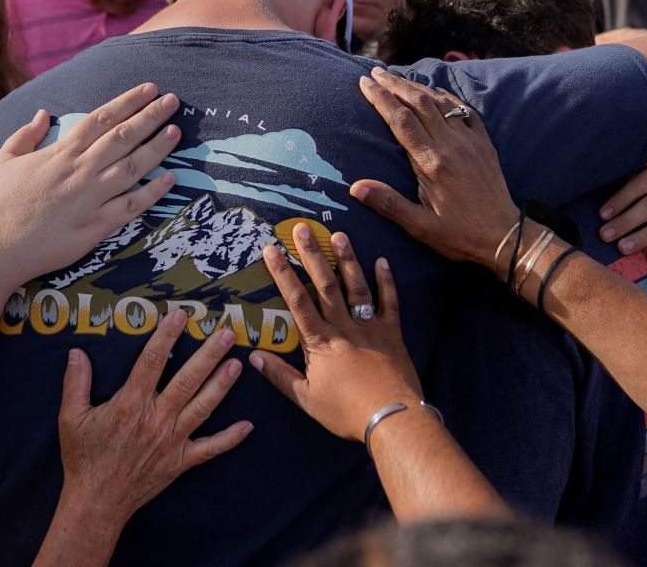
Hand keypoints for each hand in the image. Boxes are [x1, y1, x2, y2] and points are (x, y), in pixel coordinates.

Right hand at [0, 82, 181, 285]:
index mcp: (59, 152)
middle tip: (173, 101)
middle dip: (150, 116)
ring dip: (157, 148)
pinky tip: (170, 179)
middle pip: (123, 137)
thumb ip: (26, 134)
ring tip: (176, 131)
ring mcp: (90, 199)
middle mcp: (79, 171)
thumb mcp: (2, 160)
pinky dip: (152, 193)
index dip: (128, 102)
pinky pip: (130, 207)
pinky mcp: (95, 227)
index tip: (149, 89)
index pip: (101, 118)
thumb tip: (43, 113)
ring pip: (132, 167)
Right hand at [58, 310, 251, 518]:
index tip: (180, 315)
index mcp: (129, 404)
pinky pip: (210, 448)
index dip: (166, 336)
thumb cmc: (83, 458)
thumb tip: (76, 352)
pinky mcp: (181, 462)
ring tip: (237, 364)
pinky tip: (248, 426)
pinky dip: (230, 438)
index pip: (151, 362)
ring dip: (222, 385)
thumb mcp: (71, 418)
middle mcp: (155, 419)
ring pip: (203, 407)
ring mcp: (172, 441)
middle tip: (226, 333)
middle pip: (187, 380)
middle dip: (208, 355)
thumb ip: (75, 383)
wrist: (97, 501)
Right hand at [250, 225, 421, 441]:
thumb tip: (253, 357)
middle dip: (312, 254)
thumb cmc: (346, 412)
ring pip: (356, 287)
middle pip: (325, 285)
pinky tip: (382, 260)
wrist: (391, 418)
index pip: (296, 300)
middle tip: (303, 228)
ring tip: (339, 234)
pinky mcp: (393, 333)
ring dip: (347, 259)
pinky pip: (390, 302)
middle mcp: (343, 327)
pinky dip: (387, 281)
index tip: (271, 250)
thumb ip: (279, 376)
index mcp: (319, 342)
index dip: (282, 273)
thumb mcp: (306, 399)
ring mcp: (370, 327)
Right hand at [348, 67, 517, 271]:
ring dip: (417, 87)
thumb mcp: (420, 227)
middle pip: (419, 103)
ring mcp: (470, 141)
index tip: (365, 83)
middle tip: (375, 72)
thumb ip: (389, 204)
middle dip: (394, 84)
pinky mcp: (484, 144)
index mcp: (431, 163)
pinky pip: (465, 111)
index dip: (380, 98)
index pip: (400, 120)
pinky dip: (448, 97)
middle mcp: (451, 145)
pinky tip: (437, 92)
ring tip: (398, 77)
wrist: (505, 236)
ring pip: (441, 103)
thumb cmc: (460, 235)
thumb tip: (356, 187)